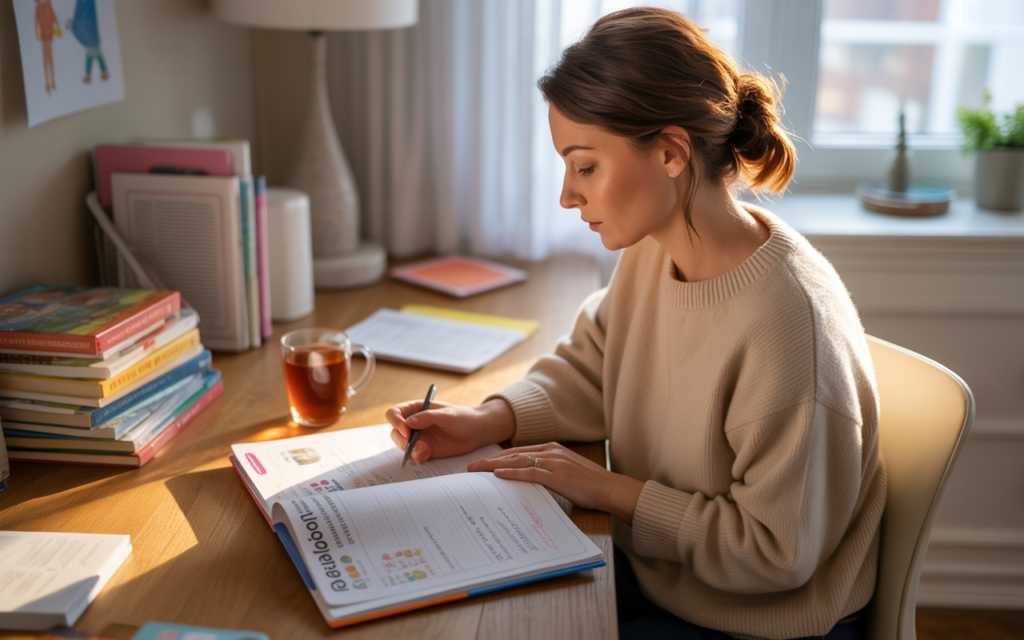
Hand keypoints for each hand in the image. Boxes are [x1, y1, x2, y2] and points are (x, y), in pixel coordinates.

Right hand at [386, 398, 515, 464]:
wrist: (477, 432)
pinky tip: (425, 457)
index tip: (407, 430)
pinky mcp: (425, 450)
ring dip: (409, 450)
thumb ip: (429, 417)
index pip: (395, 413)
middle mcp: (414, 423)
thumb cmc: (463, 417)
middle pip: (395, 432)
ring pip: (402, 445)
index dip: (396, 422)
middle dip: (403, 440)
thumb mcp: (448, 414)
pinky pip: (413, 456)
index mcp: (416, 409)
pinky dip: (416, 458)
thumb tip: (409, 423)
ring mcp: (419, 438)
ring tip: (424, 451)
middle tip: (418, 445)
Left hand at [467, 443, 644, 524]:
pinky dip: (512, 473)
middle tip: (470, 467)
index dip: (497, 457)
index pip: (518, 451)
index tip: (481, 463)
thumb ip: (546, 473)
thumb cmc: (590, 485)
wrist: (611, 489)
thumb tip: (525, 482)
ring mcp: (554, 462)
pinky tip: (498, 476)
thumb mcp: (565, 474)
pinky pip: (530, 473)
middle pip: (513, 454)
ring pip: (517, 461)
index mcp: (552, 449)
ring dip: (494, 466)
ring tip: (476, 471)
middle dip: (489, 460)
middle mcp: (551, 451)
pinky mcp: (558, 476)